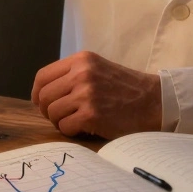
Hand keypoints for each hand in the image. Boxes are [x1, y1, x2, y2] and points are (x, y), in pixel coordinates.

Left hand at [30, 51, 162, 138]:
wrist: (154, 102)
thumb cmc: (126, 89)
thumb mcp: (98, 69)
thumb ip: (73, 75)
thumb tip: (44, 93)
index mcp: (81, 60)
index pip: (43, 76)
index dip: (38, 93)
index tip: (42, 104)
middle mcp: (81, 73)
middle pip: (44, 96)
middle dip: (48, 111)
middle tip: (61, 117)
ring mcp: (86, 94)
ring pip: (52, 113)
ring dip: (60, 122)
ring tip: (76, 122)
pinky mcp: (91, 114)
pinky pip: (65, 127)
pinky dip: (71, 131)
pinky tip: (84, 128)